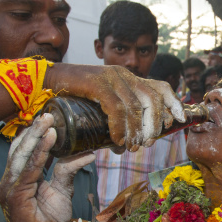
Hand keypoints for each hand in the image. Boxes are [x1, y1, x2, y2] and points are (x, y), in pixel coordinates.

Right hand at [0, 113, 95, 221]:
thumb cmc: (51, 220)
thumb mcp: (63, 190)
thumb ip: (68, 170)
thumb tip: (87, 153)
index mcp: (21, 178)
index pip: (26, 151)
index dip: (36, 135)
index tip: (50, 119)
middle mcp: (12, 180)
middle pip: (21, 150)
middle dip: (35, 131)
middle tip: (48, 115)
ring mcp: (10, 188)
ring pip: (23, 157)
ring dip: (36, 138)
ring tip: (48, 123)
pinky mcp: (14, 196)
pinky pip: (28, 170)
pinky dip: (39, 154)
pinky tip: (49, 141)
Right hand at [44, 64, 184, 150]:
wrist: (43, 82)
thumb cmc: (74, 98)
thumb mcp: (103, 104)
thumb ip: (119, 116)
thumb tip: (131, 144)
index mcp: (129, 77)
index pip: (160, 86)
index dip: (173, 103)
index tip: (179, 121)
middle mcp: (123, 74)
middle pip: (153, 99)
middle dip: (155, 124)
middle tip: (148, 143)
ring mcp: (110, 77)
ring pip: (135, 106)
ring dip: (136, 131)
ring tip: (131, 148)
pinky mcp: (97, 82)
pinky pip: (116, 108)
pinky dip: (120, 127)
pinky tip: (118, 141)